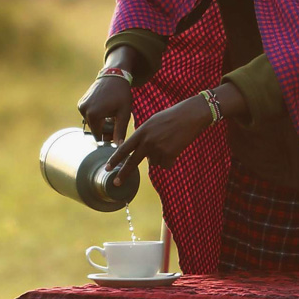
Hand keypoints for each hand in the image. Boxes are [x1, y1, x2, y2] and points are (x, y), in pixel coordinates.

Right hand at [76, 73, 134, 142]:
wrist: (114, 75)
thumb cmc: (121, 94)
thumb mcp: (124, 113)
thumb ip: (120, 131)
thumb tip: (119, 147)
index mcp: (93, 115)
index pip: (98, 136)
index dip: (107, 138)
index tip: (115, 134)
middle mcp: (84, 111)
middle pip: (94, 130)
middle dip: (104, 130)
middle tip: (115, 123)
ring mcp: (81, 106)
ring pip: (91, 123)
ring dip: (100, 123)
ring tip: (111, 115)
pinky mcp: (81, 102)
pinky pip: (88, 115)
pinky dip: (96, 116)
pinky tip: (105, 109)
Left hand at [108, 87, 233, 172]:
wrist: (190, 116)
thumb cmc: (172, 116)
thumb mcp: (152, 122)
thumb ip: (143, 136)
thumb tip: (140, 152)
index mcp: (141, 132)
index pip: (125, 148)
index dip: (115, 159)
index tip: (107, 167)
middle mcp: (148, 142)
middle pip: (132, 162)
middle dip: (124, 174)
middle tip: (115, 183)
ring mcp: (158, 149)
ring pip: (154, 162)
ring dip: (159, 157)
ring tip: (168, 143)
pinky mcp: (170, 155)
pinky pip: (165, 164)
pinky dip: (170, 160)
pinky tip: (175, 147)